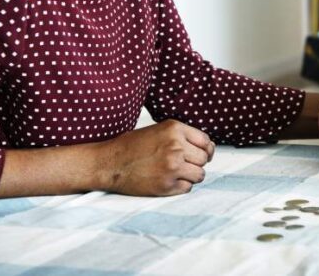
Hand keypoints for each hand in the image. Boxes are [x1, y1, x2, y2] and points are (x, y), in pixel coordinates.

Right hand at [96, 119, 214, 195]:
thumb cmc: (133, 145)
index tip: (198, 153)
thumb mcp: (159, 130)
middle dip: (196, 162)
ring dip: (191, 176)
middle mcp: (176, 146)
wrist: (109, 163)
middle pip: (205, 159)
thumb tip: (209, 147)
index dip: (204, 149)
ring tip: (175, 173)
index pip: (205, 141)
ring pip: (200, 175)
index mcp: (175, 129)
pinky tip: (167, 180)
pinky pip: (188, 188)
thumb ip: (182, 136)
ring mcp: (172, 166)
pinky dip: (181, 186)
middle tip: (183, 164)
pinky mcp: (167, 185)